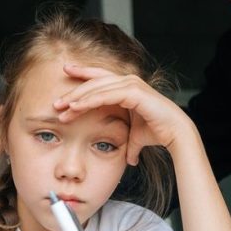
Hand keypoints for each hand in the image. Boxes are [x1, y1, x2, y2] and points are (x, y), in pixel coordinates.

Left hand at [54, 65, 192, 165]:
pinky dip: (89, 100)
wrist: (174, 134)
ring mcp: (131, 85)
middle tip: (56, 101)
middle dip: (74, 90)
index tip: (66, 71)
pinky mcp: (134, 92)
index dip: (83, 73)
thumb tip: (129, 159)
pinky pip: (105, 95)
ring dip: (77, 97)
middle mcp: (128, 82)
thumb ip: (128, 144)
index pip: (100, 77)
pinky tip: (76, 107)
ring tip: (61, 107)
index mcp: (126, 87)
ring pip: (97, 87)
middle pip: (94, 82)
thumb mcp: (134, 135)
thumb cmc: (157, 132)